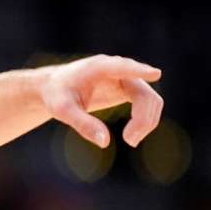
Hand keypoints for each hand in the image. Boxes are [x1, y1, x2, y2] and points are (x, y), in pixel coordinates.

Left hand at [38, 54, 163, 148]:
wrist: (54, 88)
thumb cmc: (56, 95)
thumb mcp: (62, 110)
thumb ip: (82, 124)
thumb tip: (105, 142)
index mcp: (99, 67)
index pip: (123, 67)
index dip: (139, 70)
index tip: (156, 74)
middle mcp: (116, 69)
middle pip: (143, 92)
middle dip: (143, 118)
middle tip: (130, 141)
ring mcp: (125, 78)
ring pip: (149, 98)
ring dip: (146, 121)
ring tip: (130, 141)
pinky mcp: (127, 88)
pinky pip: (146, 102)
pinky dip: (144, 119)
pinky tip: (131, 135)